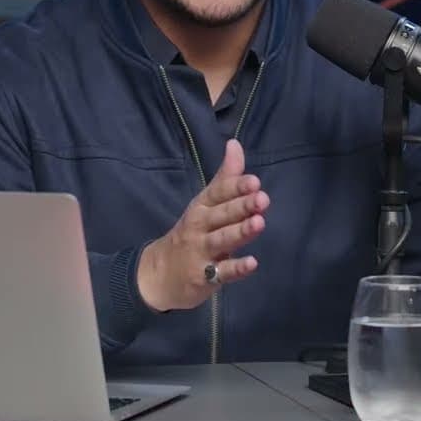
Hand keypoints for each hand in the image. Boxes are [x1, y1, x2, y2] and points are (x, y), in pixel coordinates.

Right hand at [137, 139, 267, 311]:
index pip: (219, 193)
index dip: (236, 187)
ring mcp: (201, 251)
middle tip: (262, 198)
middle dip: (241, 206)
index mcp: (202, 206)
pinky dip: (236, 268)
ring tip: (259, 223)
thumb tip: (235, 144)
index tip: (254, 181)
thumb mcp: (205, 204)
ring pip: (222, 240)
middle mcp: (200, 226)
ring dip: (240, 232)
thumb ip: (226, 178)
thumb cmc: (191, 233)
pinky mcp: (203, 276)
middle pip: (222, 214)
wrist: (158, 275)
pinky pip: (222, 272)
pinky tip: (252, 263)